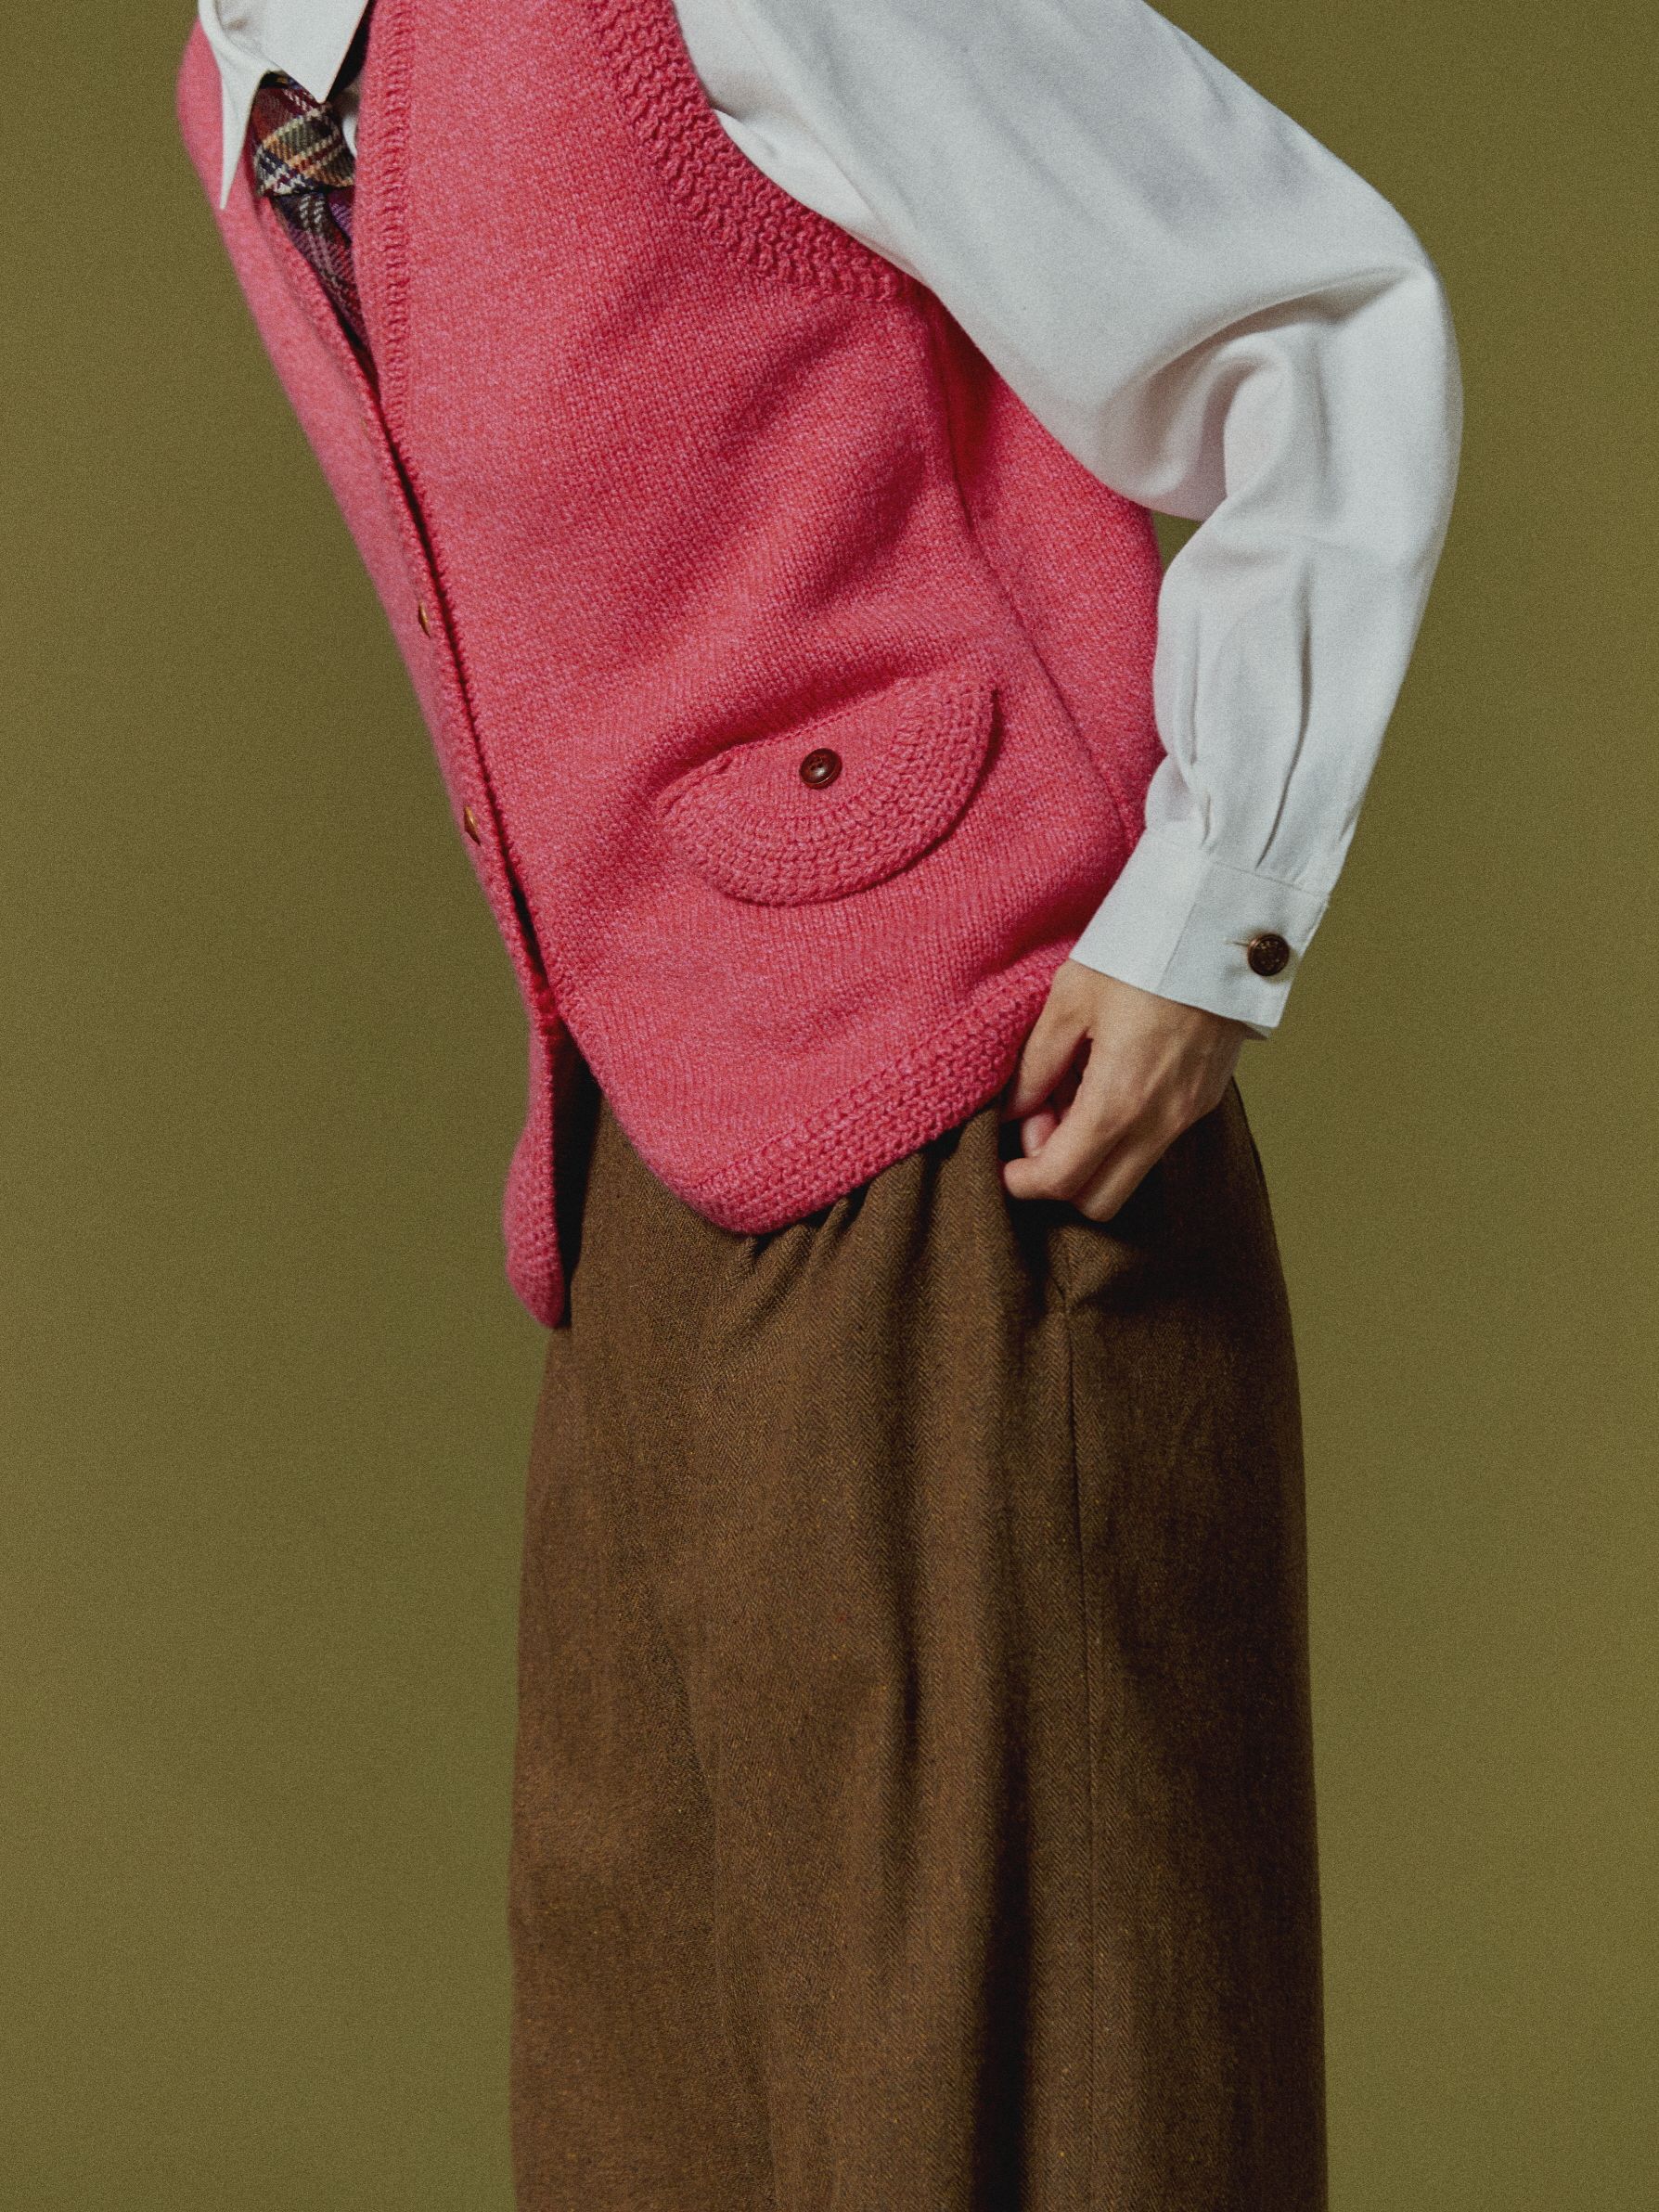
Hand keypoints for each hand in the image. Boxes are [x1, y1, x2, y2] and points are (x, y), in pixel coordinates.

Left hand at [1000, 962, 1251, 1219]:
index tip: (1006, 1163)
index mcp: (1117, 1102)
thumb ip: (1037, 1065)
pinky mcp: (1204, 1100)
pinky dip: (1123, 1132)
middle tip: (1040, 1121)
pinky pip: (1154, 1142)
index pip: (1062, 1181)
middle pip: (1098, 1200)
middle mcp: (1158, 1122)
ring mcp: (1187, 1115)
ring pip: (1128, 1174)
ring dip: (1092, 1153)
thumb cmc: (1140, 954)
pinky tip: (1107, 1080)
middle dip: (1060, 1176)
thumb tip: (1015, 1112)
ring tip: (1073, 1091)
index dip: (1023, 1182)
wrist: (1221, 926)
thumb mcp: (1069, 1001)